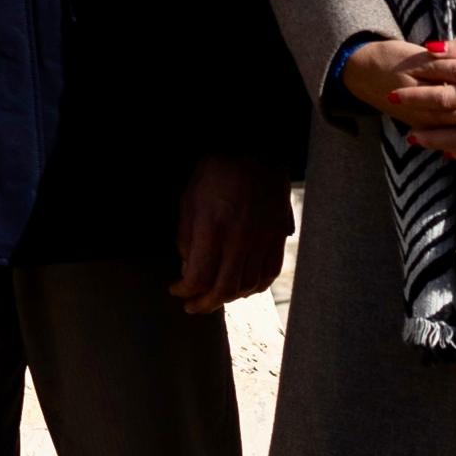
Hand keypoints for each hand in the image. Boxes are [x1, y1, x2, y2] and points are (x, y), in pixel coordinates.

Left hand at [168, 155, 293, 313]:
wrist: (255, 149)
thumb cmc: (214, 173)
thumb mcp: (188, 201)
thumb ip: (187, 239)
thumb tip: (189, 271)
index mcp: (213, 228)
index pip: (199, 277)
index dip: (185, 291)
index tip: (176, 290)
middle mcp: (241, 238)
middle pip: (225, 288)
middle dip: (205, 304)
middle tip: (193, 306)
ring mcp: (264, 238)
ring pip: (249, 285)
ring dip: (229, 297)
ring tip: (214, 297)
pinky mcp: (279, 235)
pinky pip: (270, 272)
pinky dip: (255, 286)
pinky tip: (242, 287)